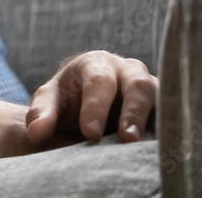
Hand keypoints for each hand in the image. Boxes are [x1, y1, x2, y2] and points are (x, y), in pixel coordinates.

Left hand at [26, 51, 157, 143]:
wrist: (86, 98)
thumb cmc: (69, 98)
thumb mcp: (51, 101)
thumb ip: (41, 114)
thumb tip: (37, 133)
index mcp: (96, 63)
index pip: (99, 81)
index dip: (96, 107)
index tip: (91, 133)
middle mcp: (126, 69)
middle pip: (136, 85)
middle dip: (131, 111)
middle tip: (125, 138)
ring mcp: (147, 84)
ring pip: (157, 95)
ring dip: (150, 118)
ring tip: (138, 142)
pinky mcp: (161, 103)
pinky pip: (168, 110)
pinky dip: (163, 124)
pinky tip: (154, 142)